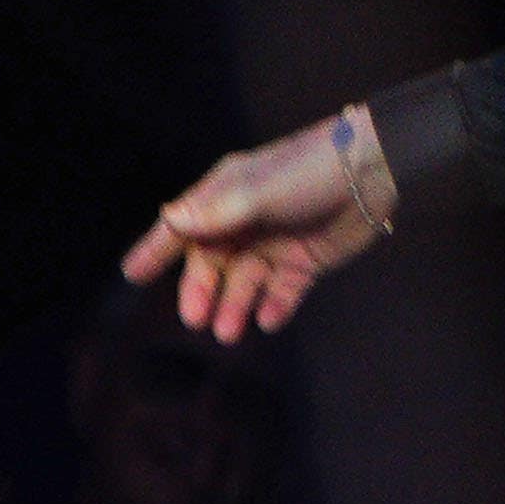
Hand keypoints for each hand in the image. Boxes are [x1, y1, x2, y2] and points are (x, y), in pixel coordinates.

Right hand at [120, 112, 382, 342]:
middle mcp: (245, 221)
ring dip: (235, 305)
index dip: (156, 250)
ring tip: (229, 332)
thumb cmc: (307, 172)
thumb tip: (169, 219)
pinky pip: (282, 290)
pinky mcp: (306, 260)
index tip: (132, 274)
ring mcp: (275, 242)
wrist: (372, 170)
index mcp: (225, 196)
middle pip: (212, 263)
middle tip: (195, 320)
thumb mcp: (258, 191)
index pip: (182, 226)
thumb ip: (217, 211)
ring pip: (245, 282)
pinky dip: (274, 306)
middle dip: (202, 291)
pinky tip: (267, 321)